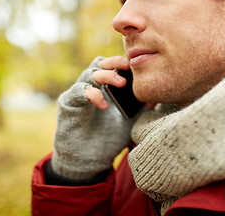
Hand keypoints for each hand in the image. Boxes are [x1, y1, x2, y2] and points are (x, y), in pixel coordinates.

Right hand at [51, 56, 135, 180]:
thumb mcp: (129, 121)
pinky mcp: (68, 104)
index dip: (122, 63)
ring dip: (105, 75)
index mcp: (104, 89)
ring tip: (121, 83)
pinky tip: (104, 105)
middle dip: (114, 62)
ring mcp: (78, 94)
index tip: (138, 65)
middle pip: (99, 64)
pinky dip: (91, 94)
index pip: (111, 67)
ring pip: (89, 74)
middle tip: (128, 65)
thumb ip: (139, 108)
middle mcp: (90, 87)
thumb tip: (155, 97)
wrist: (89, 161)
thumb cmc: (108, 139)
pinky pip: (78, 91)